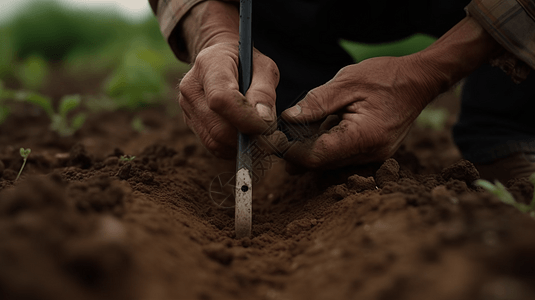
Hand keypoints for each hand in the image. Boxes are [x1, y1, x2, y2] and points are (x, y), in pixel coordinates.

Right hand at [178, 43, 278, 158]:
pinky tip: (247, 136)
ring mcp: (188, 108)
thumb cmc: (248, 62)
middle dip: (248, 137)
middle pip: (218, 128)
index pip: (221, 99)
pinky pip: (214, 146)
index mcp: (209, 65)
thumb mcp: (264, 67)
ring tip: (262, 135)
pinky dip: (234, 148)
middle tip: (272, 136)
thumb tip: (264, 120)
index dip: (245, 119)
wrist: (223, 60)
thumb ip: (265, 91)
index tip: (267, 126)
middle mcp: (192, 88)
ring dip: (242, 145)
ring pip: (215, 142)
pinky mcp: (192, 123)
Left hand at [279, 54, 445, 168]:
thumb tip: (288, 119)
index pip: (318, 156)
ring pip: (330, 161)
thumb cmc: (386, 77)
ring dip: (311, 147)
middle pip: (322, 162)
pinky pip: (341, 155)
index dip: (292, 151)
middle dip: (297, 151)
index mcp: (364, 137)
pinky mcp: (372, 154)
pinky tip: (319, 128)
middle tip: (279, 135)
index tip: (274, 139)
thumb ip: (316, 103)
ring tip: (298, 128)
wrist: (419, 81)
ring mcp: (373, 157)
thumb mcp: (347, 83)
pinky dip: (326, 144)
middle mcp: (370, 154)